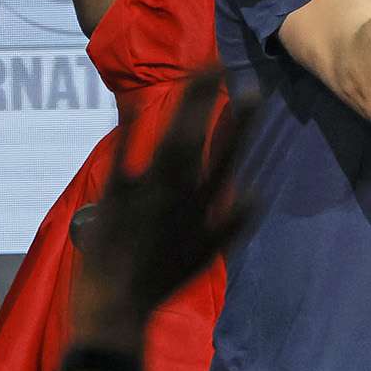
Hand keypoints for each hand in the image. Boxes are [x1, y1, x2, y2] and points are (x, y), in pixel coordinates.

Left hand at [74, 70, 255, 342]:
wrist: (119, 307)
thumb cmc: (162, 282)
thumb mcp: (207, 258)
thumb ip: (231, 224)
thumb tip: (255, 194)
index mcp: (203, 209)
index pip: (228, 156)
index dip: (240, 123)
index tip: (252, 91)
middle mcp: (181, 197)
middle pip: (200, 138)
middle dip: (210, 99)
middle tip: (220, 63)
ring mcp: (148, 195)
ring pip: (171, 141)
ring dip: (183, 105)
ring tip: (193, 74)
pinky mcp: (115, 197)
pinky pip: (124, 157)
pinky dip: (127, 132)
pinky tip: (129, 105)